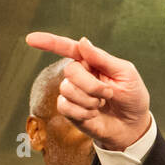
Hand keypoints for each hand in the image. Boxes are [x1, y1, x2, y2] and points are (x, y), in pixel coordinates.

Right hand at [25, 32, 150, 150]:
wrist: (132, 125)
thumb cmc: (133, 97)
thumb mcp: (126, 74)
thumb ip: (102, 58)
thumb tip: (82, 41)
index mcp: (92, 61)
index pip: (68, 48)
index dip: (49, 42)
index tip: (31, 38)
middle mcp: (80, 75)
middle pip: (70, 71)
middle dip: (92, 85)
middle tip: (108, 93)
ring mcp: (72, 92)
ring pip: (67, 90)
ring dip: (90, 100)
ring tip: (102, 104)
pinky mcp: (69, 110)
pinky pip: (65, 107)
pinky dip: (83, 112)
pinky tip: (93, 115)